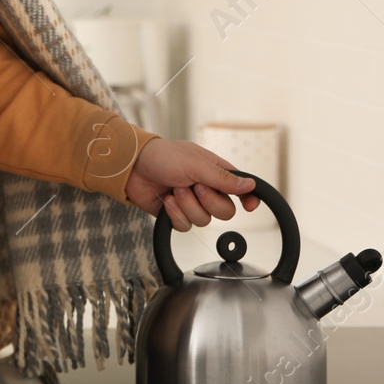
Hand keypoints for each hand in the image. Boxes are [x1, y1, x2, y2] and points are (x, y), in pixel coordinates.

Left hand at [122, 138, 260, 229]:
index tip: (249, 206)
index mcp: (216, 172)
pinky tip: (167, 200)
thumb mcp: (196, 164)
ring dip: (188, 206)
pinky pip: (186, 226)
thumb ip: (223, 178)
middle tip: (193, 186)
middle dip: (208, 201)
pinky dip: (175, 214)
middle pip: (225, 211)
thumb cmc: (163, 157)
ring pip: (204, 221)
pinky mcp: (177, 214)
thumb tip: (250, 185)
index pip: (241, 189)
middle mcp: (207, 189)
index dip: (249, 199)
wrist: (133, 168)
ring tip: (175, 189)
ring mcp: (192, 203)